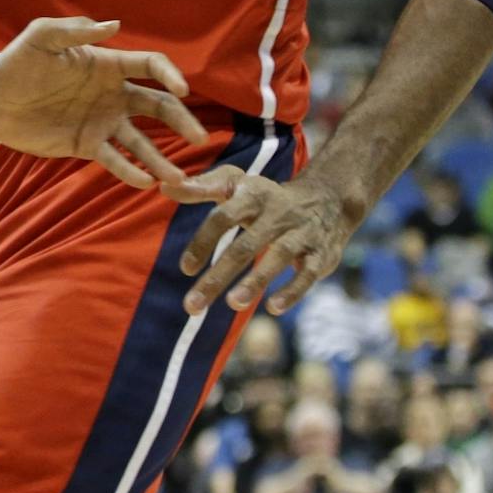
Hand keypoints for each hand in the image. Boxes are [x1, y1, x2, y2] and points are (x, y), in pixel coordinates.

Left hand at [0, 18, 204, 187]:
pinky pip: (115, 159)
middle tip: (200, 137)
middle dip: (182, 121)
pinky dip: (131, 171)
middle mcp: (113, 95)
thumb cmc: (18, 63)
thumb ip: (74, 31)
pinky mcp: (87, 145)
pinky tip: (145, 182)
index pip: (150, 66)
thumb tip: (114, 24)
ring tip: (179, 178)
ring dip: (161, 158)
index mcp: (108, 65)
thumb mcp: (41, 37)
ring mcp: (102, 122)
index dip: (169, 74)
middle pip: (158, 106)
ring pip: (142, 140)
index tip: (183, 89)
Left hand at [170, 168, 352, 315]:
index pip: (222, 218)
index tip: (185, 269)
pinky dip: (293, 291)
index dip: (202, 242)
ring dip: (255, 282)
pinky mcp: (320, 254)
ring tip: (232, 304)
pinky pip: (307, 273)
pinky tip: (273, 309)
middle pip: (244, 246)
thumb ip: (201, 188)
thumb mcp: (236, 184)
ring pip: (277, 258)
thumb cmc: (266, 196)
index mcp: (252, 196)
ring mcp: (300, 234)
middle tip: (193, 305)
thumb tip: (165, 186)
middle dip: (218, 277)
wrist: (327, 200)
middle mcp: (277, 214)